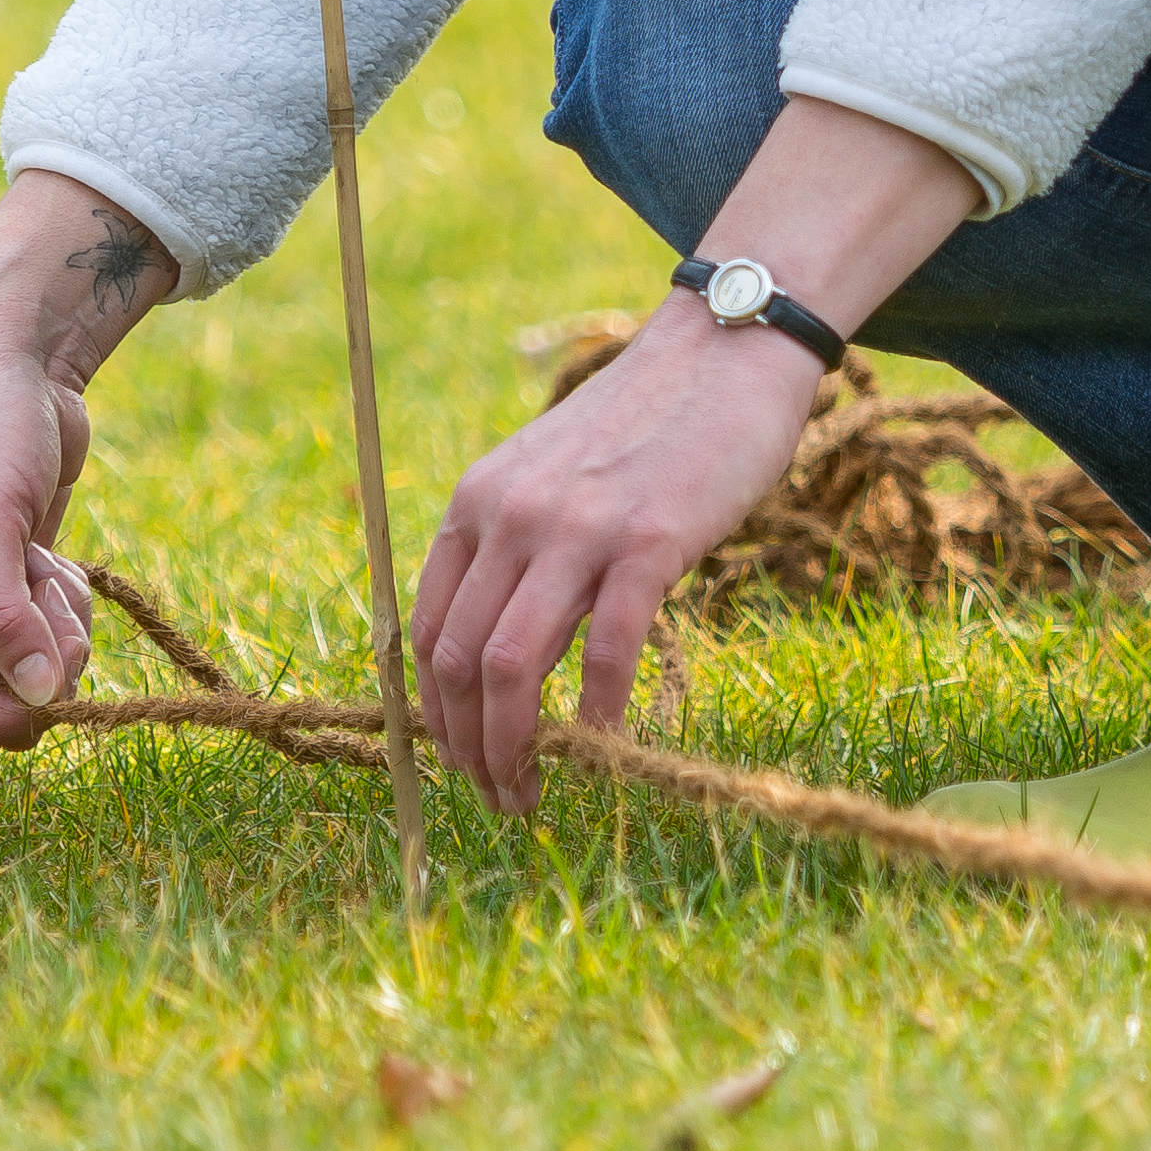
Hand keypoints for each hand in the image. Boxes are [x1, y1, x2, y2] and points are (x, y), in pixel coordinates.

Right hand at [0, 170, 169, 750]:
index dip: (28, 707)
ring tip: (43, 557)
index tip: (56, 647)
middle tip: (47, 583)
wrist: (17, 371)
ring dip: (65, 624)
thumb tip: (39, 699)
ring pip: (46, 676)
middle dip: (53, 656)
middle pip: (17, 706)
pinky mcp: (15, 595)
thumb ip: (7, 614)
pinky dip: (69, 603)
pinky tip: (50, 554)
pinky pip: (59, 640)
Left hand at [410, 92, 979, 814]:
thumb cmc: (649, 425)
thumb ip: (517, 545)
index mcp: (476, 502)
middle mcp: (510, 515)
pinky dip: (601, 714)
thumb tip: (502, 649)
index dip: (434, 713)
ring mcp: (577, 528)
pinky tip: (608, 750)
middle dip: (468, 749)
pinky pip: (608, 649)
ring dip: (515, 749)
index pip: (425, 631)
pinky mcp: (650, 541)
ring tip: (532, 795)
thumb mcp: (550, 474)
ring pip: (512, 667)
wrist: (725, 351)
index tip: (460, 760)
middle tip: (498, 799)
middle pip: (458, 662)